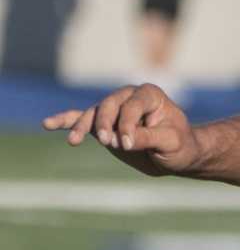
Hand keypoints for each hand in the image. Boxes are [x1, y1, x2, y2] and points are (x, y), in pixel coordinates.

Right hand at [42, 85, 200, 175]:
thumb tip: (123, 140)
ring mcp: (113, 109)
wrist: (177, 154)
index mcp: (148, 95)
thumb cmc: (180, 145)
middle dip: (104, 123)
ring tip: (74, 141)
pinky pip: (80, 118)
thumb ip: (149, 138)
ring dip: (82, 126)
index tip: (128, 144)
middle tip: (108, 142)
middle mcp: (128, 96)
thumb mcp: (171, 143)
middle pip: (108, 106)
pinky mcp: (103, 122)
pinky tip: (48, 124)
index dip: (128, 124)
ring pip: (92, 113)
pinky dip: (66, 121)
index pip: (132, 106)